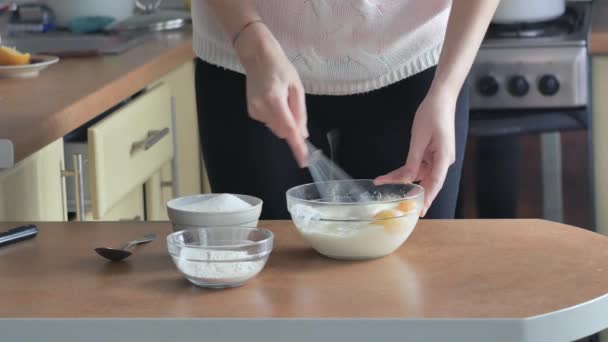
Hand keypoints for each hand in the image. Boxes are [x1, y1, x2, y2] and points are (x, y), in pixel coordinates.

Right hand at [235, 23, 308, 166]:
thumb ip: (299, 113)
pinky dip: (276, 117)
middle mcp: (261, 108)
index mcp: (274, 99)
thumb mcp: (296, 88)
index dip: (297, 146)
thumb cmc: (280, 68)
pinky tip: (274, 100)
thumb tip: (303, 135)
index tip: (303, 160)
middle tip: (294, 107)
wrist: (257, 57)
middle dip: (292, 127)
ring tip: (282, 99)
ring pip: (276, 128)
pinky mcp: (251, 112)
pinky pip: (269, 122)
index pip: (288, 129)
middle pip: (283, 131)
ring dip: (284, 121)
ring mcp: (254, 110)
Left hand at [374, 87, 456, 216]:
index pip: (435, 183)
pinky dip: (406, 170)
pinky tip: (392, 175)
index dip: (427, 198)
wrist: (440, 99)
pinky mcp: (432, 153)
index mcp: (444, 158)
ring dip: (403, 179)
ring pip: (420, 174)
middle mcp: (443, 160)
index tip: (420, 211)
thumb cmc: (432, 115)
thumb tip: (408, 180)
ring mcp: (438, 157)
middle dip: (411, 191)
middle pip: (427, 181)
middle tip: (397, 204)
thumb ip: (413, 162)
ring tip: (383, 182)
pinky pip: (419, 166)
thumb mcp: (418, 139)